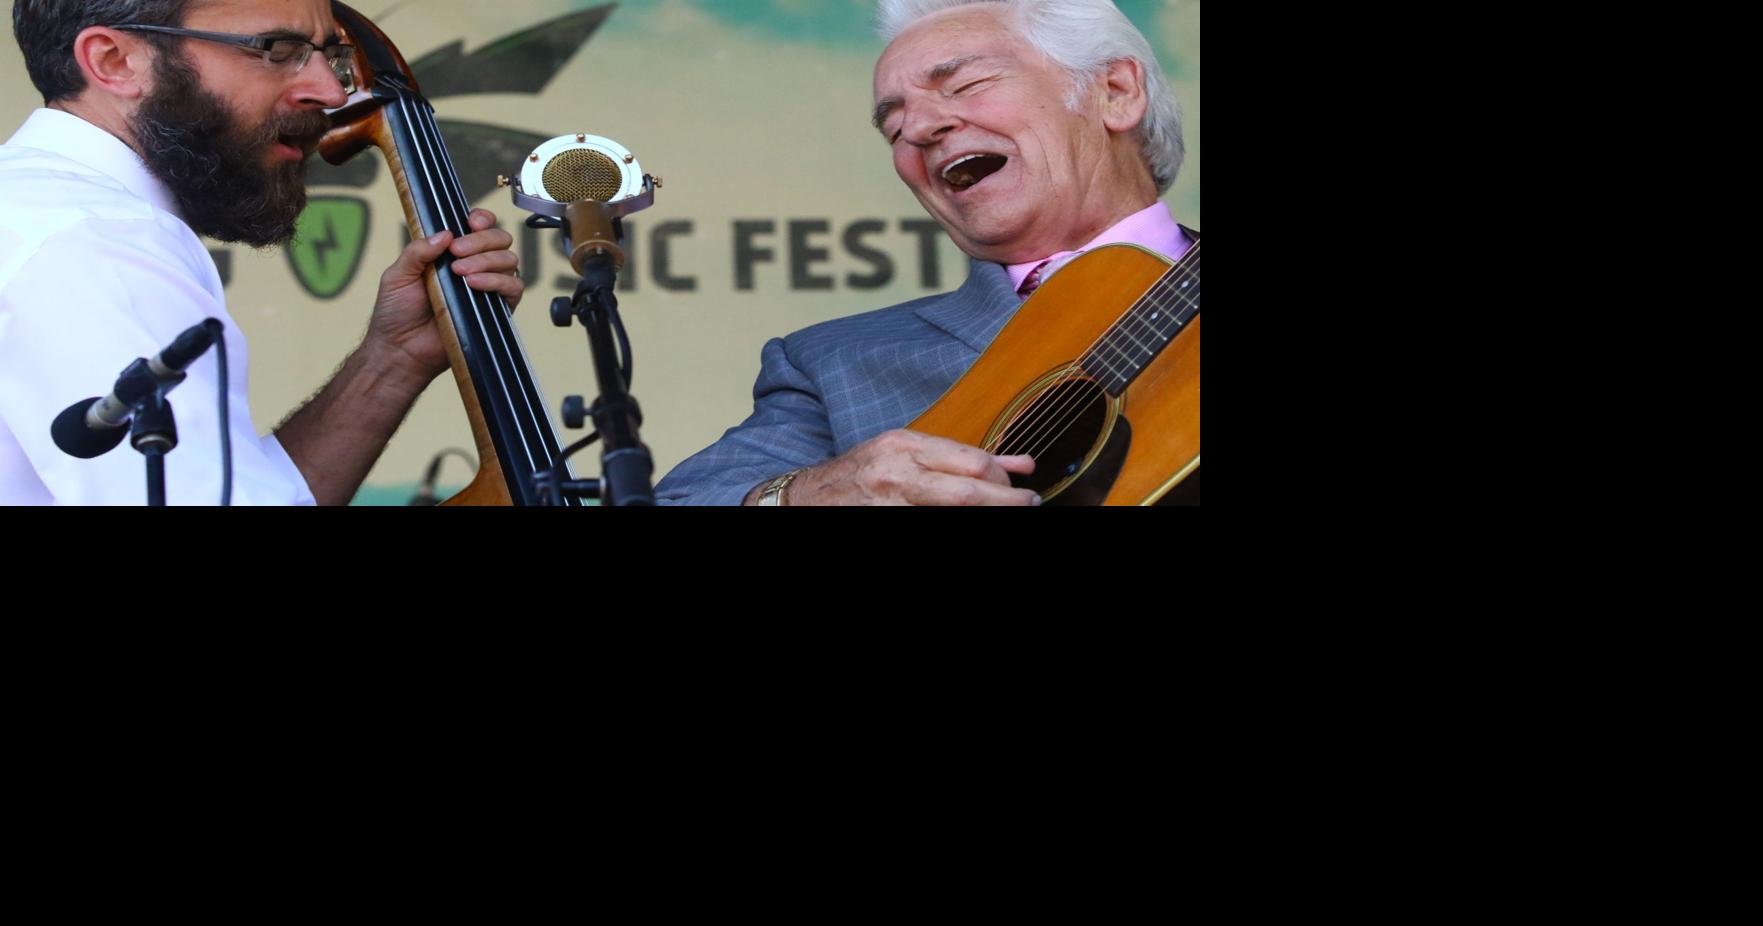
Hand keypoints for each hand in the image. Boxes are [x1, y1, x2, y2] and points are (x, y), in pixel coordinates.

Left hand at [368, 208, 523, 380]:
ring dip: (487, 260)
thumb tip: (445, 234)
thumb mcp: (398, 274)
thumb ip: (418, 251)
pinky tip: (474, 284)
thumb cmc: (396, 313)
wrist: (401, 349)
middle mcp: (474, 266)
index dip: (482, 219)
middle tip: (457, 252)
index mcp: (452, 253)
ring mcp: (488, 288)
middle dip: (481, 240)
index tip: (470, 222)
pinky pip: (513, 288)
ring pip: (509, 260)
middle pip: (499, 239)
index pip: (479, 227)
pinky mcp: (497, 310)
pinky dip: (497, 281)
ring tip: (461, 273)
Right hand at [781, 429, 1039, 505]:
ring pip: (953, 509)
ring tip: (1006, 512)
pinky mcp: (887, 520)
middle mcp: (898, 473)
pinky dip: (956, 520)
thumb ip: (961, 458)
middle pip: (967, 490)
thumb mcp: (907, 453)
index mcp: (905, 446)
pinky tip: (971, 520)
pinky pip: (931, 521)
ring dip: (986, 511)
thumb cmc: (860, 474)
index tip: (1021, 487)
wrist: (808, 499)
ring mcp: (891, 503)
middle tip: (1027, 504)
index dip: (1003, 478)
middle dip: (1005, 500)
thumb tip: (1019, 465)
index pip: (970, 461)